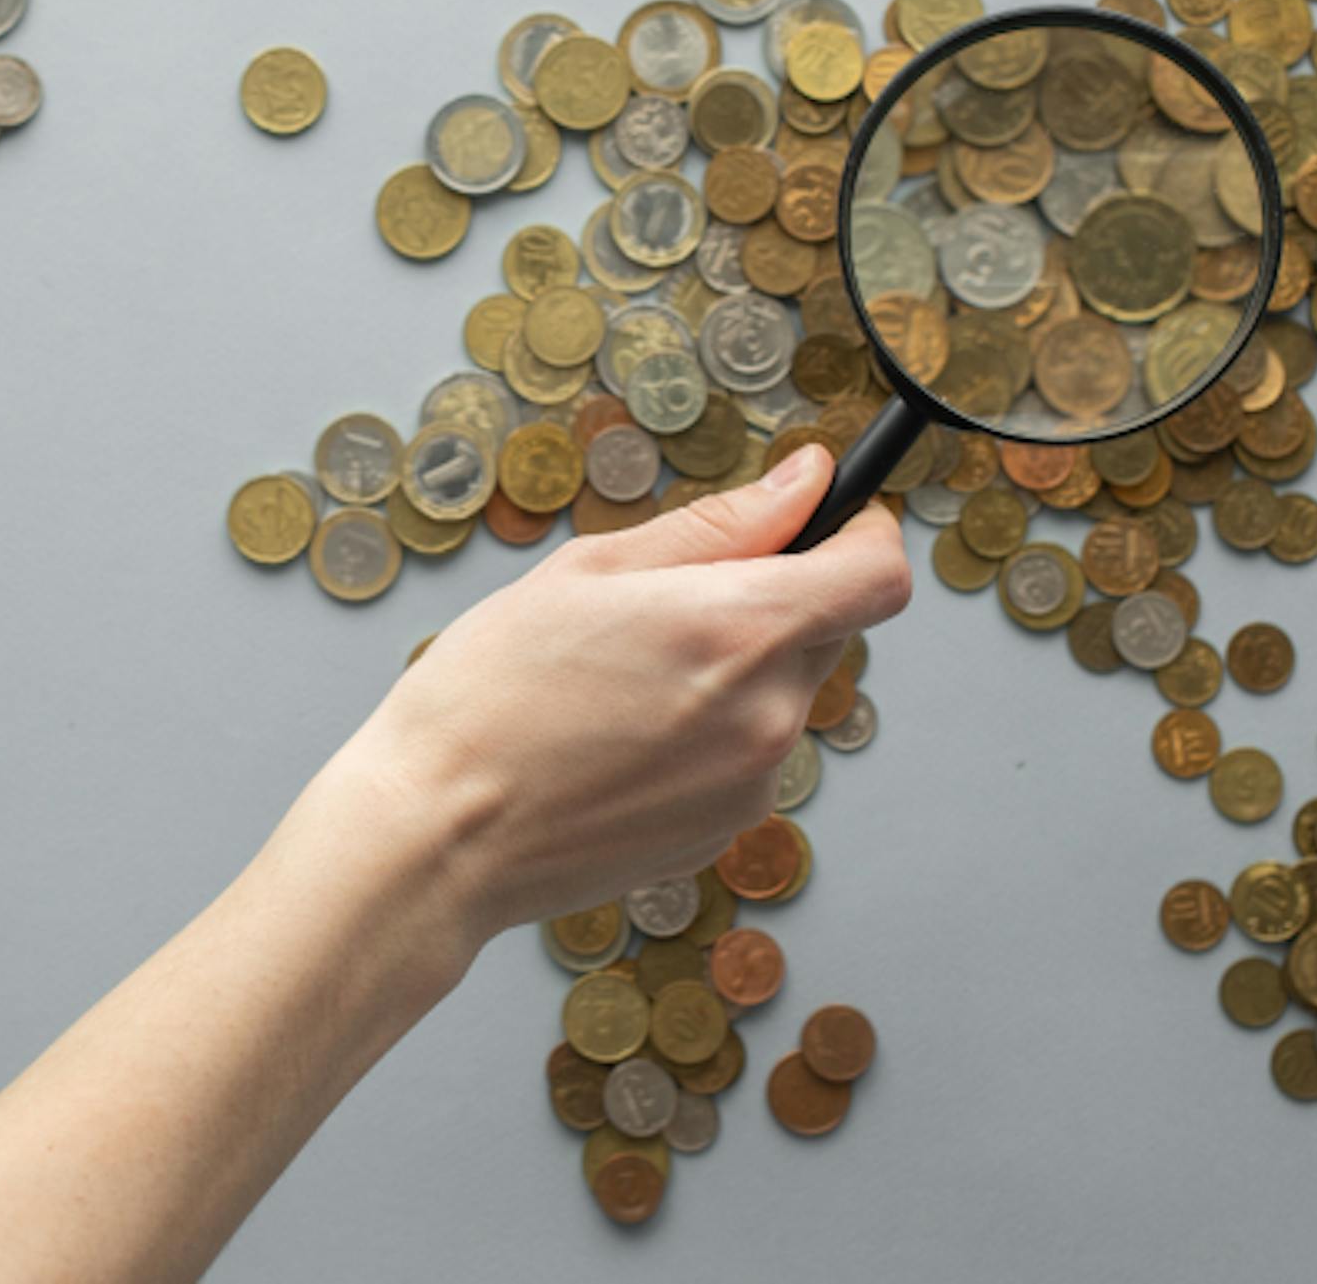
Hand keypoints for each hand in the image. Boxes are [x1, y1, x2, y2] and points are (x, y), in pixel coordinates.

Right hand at [330, 443, 913, 945]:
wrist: (437, 835)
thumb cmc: (486, 697)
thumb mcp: (589, 572)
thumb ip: (719, 525)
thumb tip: (806, 482)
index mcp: (740, 629)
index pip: (879, 575)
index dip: (861, 536)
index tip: (823, 525)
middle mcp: (769, 714)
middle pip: (829, 630)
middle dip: (773, 601)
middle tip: (668, 607)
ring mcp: (754, 783)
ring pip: (784, 695)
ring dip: (736, 673)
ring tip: (625, 683)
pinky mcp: (727, 830)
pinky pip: (748, 756)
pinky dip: (708, 735)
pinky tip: (622, 738)